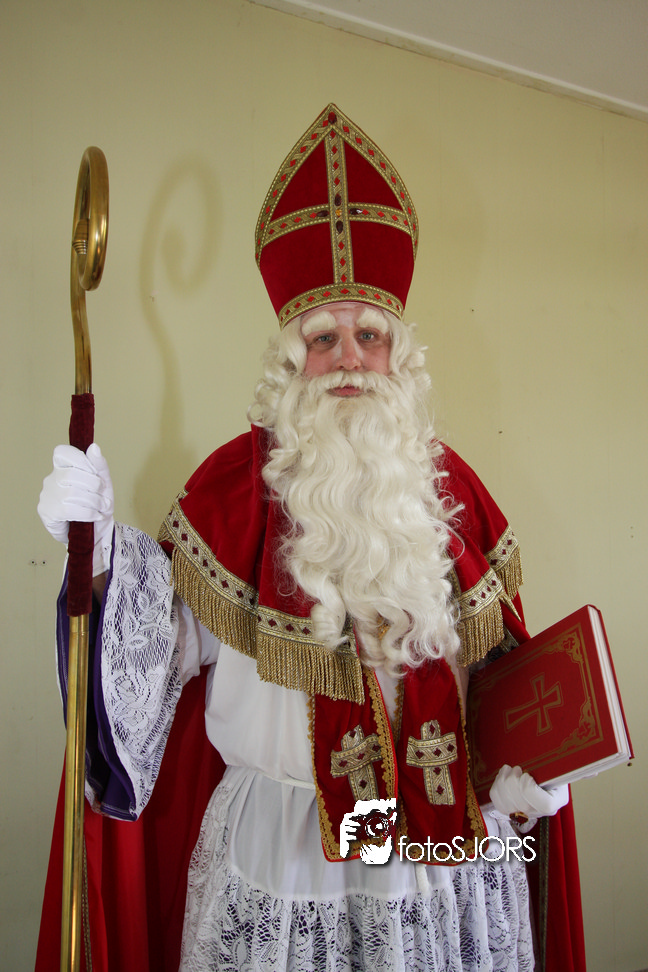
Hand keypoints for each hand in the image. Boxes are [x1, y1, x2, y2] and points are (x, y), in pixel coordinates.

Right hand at [38, 443, 114, 575]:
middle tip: (103, 497)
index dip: (79, 459)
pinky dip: (88, 513)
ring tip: (102, 508)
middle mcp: (52, 479)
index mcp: (64, 467)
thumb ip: (100, 465)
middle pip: (71, 473)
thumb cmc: (97, 505)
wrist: (95, 532)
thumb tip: (94, 447)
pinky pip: (68, 509)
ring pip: (71, 493)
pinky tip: (94, 516)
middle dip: (94, 485)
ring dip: (93, 501)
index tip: (93, 471)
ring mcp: (47, 495)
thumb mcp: (104, 484)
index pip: (62, 452)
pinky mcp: (46, 512)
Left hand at [489, 764, 568, 832]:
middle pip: (524, 807)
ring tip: (507, 770)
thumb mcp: (553, 762)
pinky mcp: (513, 810)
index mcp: (558, 799)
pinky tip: (501, 777)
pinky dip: (497, 790)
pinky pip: (500, 805)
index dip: (531, 789)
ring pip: (509, 808)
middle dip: (513, 784)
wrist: (543, 767)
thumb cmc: (547, 763)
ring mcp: (527, 813)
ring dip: (503, 785)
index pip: (545, 805)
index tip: (526, 774)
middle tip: (515, 769)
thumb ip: (548, 765)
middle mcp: (543, 810)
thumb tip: (541, 761)